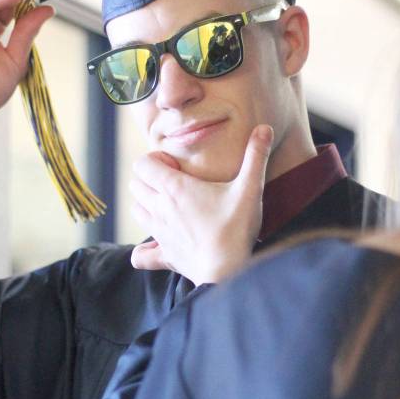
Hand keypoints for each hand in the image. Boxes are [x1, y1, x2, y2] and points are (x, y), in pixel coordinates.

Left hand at [129, 125, 273, 284]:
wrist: (229, 271)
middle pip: (135, 185)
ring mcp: (159, 233)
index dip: (156, 159)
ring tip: (169, 206)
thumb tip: (264, 127)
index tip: (176, 165)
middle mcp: (160, 209)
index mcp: (175, 189)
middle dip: (149, 178)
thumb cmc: (237, 228)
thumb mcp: (250, 189)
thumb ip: (255, 156)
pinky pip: (141, 256)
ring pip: (136, 210)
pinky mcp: (165, 256)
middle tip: (175, 182)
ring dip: (146, 204)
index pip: (143, 164)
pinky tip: (159, 245)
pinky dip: (144, 251)